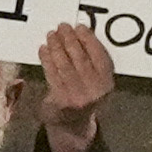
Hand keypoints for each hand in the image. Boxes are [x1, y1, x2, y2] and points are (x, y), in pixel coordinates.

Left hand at [35, 21, 112, 151]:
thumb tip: (79, 33)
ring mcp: (77, 96)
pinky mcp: (60, 100)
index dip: (89, 40)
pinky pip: (52, 74)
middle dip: (70, 40)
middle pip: (80, 59)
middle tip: (61, 26)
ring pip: (65, 65)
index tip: (80, 27)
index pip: (99, 56)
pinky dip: (46, 59)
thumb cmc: (83, 95)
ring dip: (56, 47)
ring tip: (51, 35)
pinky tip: (43, 49)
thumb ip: (91, 62)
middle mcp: (95, 90)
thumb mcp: (95, 81)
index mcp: (107, 83)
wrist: (73, 125)